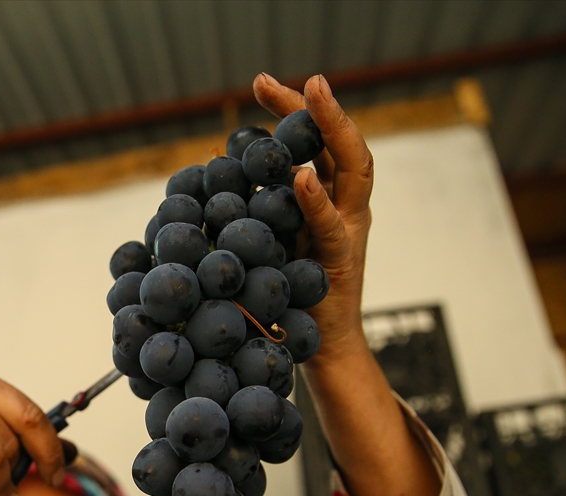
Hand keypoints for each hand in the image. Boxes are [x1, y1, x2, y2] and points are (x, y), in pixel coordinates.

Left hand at [253, 73, 373, 360]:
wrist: (315, 347)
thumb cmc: (286, 295)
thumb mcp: (267, 240)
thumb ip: (253, 208)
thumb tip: (211, 172)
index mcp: (327, 199)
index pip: (315, 141)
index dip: (294, 110)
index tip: (259, 84)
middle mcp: (344, 207)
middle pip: (338, 142)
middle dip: (318, 106)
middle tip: (296, 78)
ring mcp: (349, 230)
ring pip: (354, 168)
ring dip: (334, 128)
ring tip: (315, 97)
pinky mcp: (341, 261)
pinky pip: (332, 226)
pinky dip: (316, 200)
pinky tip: (298, 178)